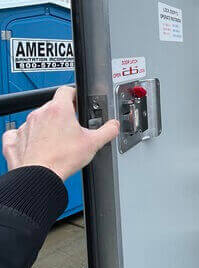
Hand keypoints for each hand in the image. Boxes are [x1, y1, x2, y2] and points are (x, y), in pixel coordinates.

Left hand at [2, 86, 118, 181]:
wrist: (39, 177)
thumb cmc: (62, 160)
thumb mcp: (93, 143)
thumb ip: (108, 131)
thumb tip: (114, 126)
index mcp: (59, 109)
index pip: (66, 90)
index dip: (74, 94)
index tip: (78, 101)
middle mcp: (40, 114)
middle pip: (53, 105)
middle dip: (63, 113)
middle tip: (72, 127)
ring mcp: (26, 125)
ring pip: (39, 118)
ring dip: (47, 124)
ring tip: (57, 139)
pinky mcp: (15, 139)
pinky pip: (21, 131)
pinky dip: (28, 135)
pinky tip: (38, 143)